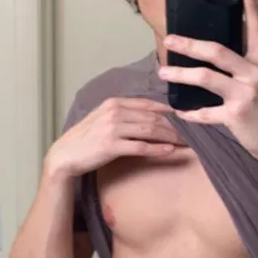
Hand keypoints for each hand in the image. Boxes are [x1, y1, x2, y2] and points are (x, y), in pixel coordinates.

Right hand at [47, 98, 187, 177]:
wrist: (65, 155)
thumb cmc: (86, 139)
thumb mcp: (103, 119)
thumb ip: (124, 114)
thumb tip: (150, 118)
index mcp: (114, 103)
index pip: (148, 104)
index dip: (169, 111)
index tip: (185, 118)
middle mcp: (114, 112)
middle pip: (152, 118)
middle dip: (174, 126)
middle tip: (192, 133)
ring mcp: (112, 128)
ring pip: (150, 130)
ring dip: (170, 137)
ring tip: (186, 143)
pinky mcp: (111, 145)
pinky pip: (140, 146)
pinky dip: (157, 149)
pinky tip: (170, 151)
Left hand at [158, 0, 257, 171]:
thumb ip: (248, 70)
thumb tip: (221, 59)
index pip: (257, 29)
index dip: (251, 6)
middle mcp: (255, 75)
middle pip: (217, 51)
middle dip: (190, 44)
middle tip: (169, 39)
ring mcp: (245, 94)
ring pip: (205, 77)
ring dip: (180, 74)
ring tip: (163, 72)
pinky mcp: (236, 116)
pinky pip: (206, 112)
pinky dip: (190, 113)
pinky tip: (179, 111)